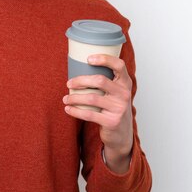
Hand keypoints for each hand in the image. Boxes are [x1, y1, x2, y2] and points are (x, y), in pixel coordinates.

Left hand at [62, 54, 133, 172]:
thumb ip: (106, 81)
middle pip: (100, 81)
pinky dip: (75, 111)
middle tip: (68, 83)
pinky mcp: (112, 122)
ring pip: (91, 98)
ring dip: (74, 97)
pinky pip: (89, 115)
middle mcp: (125, 94)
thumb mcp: (116, 92)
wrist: (122, 133)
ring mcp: (119, 108)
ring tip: (65, 98)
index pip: (119, 65)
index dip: (105, 59)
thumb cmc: (113, 107)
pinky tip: (68, 109)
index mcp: (125, 83)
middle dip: (80, 80)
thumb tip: (79, 66)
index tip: (88, 59)